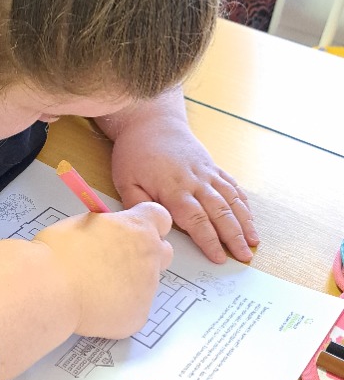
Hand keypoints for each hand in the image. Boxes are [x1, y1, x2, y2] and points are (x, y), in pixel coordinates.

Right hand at [33, 202, 172, 338]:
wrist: (51, 288)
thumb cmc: (58, 251)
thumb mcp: (83, 223)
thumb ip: (106, 228)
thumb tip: (107, 235)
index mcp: (137, 227)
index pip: (160, 217)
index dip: (145, 225)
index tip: (130, 231)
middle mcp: (150, 256)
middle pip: (163, 252)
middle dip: (145, 255)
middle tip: (116, 261)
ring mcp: (147, 289)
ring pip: (146, 285)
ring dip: (128, 284)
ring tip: (95, 288)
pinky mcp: (138, 317)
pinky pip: (132, 311)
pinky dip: (117, 310)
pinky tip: (94, 307)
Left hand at [108, 110, 258, 264]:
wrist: (151, 121)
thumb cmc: (136, 152)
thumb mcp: (126, 180)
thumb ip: (138, 205)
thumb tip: (152, 226)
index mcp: (174, 188)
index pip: (196, 220)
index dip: (210, 240)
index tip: (219, 258)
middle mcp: (196, 181)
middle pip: (220, 213)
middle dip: (234, 237)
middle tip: (244, 258)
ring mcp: (207, 173)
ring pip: (231, 200)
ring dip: (244, 222)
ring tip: (253, 242)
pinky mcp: (212, 167)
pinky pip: (232, 186)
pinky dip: (243, 203)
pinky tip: (249, 218)